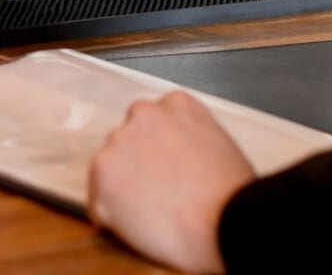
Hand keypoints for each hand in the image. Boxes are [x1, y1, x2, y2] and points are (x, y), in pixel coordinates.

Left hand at [88, 90, 252, 272]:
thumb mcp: (220, 146)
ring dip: (123, 190)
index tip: (164, 168)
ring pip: (110, 171)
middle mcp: (143, 115)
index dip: (156, 150)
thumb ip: (191, 141)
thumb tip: (181, 160)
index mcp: (177, 104)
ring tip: (152, 213)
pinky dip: (111, 218)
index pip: (152, 122)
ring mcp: (119, 143)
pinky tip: (139, 226)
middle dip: (137, 166)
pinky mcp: (102, 176)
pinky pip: (98, 202)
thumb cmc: (232, 194)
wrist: (225, 221)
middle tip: (158, 193)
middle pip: (127, 141)